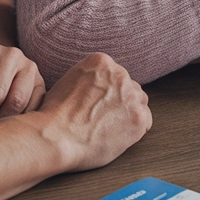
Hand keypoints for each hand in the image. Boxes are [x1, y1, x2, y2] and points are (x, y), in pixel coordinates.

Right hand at [36, 53, 151, 171]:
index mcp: (101, 62)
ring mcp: (130, 96)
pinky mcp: (138, 117)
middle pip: (129, 86)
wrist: (54, 137)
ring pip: (139, 102)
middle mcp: (119, 74)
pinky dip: (135, 130)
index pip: (115, 74)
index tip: (99, 103)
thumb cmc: (53, 115)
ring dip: (129, 113)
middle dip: (120, 101)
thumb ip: (88, 79)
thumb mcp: (68, 81)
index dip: (108, 91)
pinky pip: (145, 121)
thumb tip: (97, 87)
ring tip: (109, 127)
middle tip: (104, 118)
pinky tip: (118, 135)